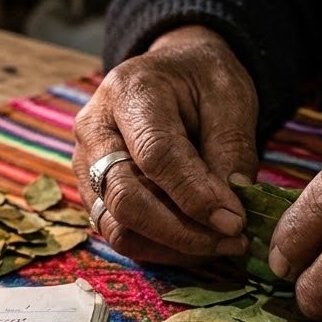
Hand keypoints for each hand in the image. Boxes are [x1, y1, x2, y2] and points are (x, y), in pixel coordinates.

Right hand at [72, 26, 256, 263]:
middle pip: (126, 199)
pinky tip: (197, 243)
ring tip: (219, 245)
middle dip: (182, 231)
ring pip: (118, 227)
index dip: (195, 195)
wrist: (172, 73)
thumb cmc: (202, 81)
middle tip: (232, 241)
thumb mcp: (230, 98)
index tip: (235, 221)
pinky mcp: (93, 192)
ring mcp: (86, 164)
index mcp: (130, 92)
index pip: (155, 155)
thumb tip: (228, 214)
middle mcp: (95, 130)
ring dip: (171, 247)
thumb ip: (230, 151)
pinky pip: (120, 235)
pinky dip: (161, 248)